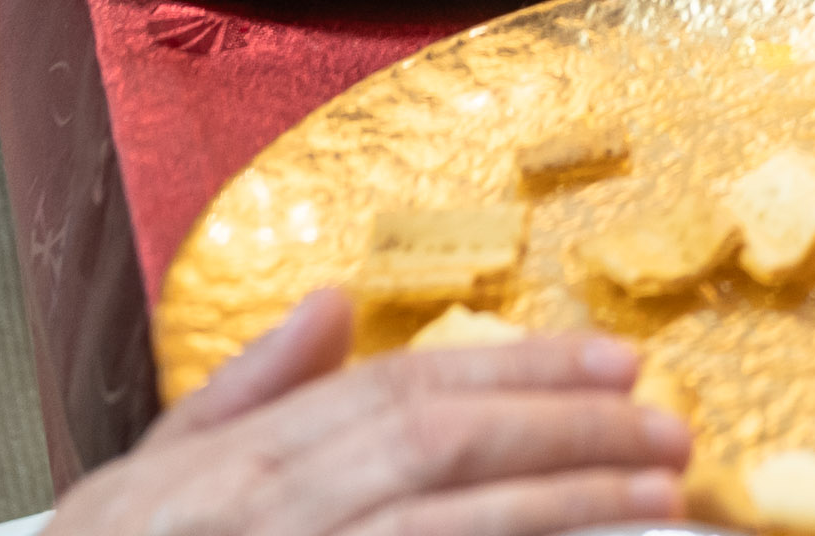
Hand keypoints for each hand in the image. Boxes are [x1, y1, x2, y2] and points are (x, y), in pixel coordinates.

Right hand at [45, 290, 688, 535]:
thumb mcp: (143, 483)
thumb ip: (245, 394)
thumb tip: (337, 301)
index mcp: (238, 465)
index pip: (403, 393)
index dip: (520, 370)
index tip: (618, 360)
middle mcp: (271, 517)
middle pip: (441, 453)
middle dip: (567, 432)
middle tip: (671, 428)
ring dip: (568, 515)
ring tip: (664, 500)